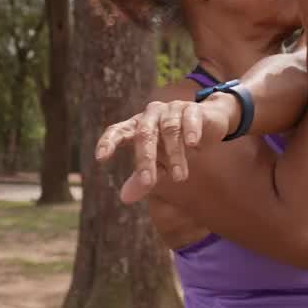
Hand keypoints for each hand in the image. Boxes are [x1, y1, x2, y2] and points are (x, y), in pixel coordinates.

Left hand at [95, 96, 236, 202]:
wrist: (207, 125)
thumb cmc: (175, 145)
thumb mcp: (159, 165)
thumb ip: (142, 179)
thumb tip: (125, 199)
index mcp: (137, 126)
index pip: (118, 131)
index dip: (108, 142)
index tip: (101, 158)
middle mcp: (151, 115)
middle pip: (144, 134)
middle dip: (145, 160)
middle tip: (148, 183)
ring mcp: (171, 109)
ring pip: (169, 130)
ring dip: (174, 155)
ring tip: (179, 178)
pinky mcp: (192, 109)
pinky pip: (189, 118)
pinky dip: (190, 130)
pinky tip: (192, 144)